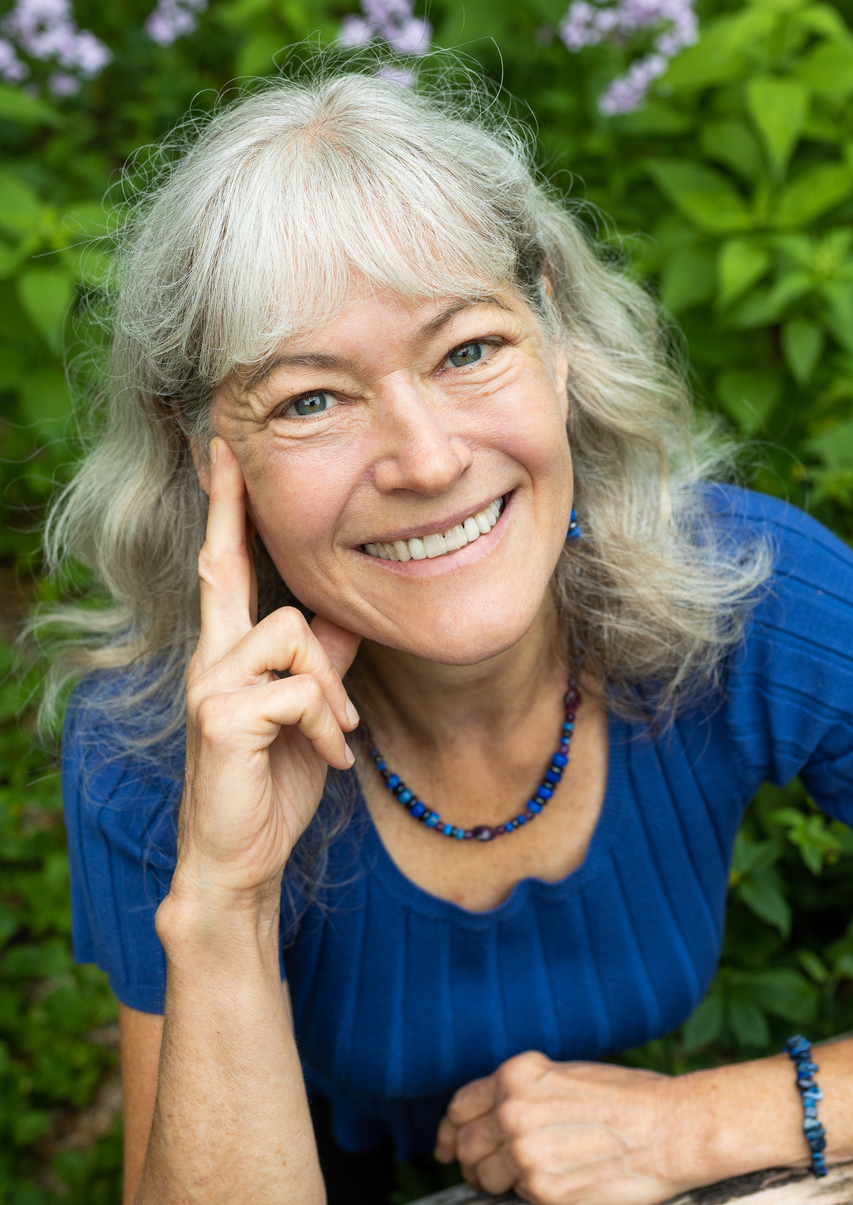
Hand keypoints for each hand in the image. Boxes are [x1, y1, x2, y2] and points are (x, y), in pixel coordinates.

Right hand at [174, 437, 361, 910]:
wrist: (240, 858)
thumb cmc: (272, 783)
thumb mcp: (308, 713)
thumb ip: (322, 662)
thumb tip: (345, 615)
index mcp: (228, 653)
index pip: (223, 569)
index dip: (225, 512)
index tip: (222, 455)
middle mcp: (208, 659)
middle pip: (224, 568)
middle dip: (228, 506)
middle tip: (224, 448)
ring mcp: (209, 685)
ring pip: (292, 633)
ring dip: (333, 684)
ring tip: (340, 731)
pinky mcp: (222, 718)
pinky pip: (299, 689)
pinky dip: (329, 722)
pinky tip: (331, 756)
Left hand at [435, 1051, 690, 1204]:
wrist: (670, 1128)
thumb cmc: (626, 1098)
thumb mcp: (564, 1074)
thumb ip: (522, 1091)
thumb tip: (490, 1115)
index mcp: (515, 1077)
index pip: (459, 1107)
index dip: (450, 1128)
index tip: (447, 1143)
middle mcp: (513, 1112)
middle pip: (464, 1146)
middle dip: (472, 1158)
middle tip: (490, 1166)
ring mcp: (526, 1155)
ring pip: (484, 1177)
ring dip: (498, 1180)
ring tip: (531, 1173)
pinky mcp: (545, 1193)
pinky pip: (518, 1198)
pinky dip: (530, 1194)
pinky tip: (559, 1180)